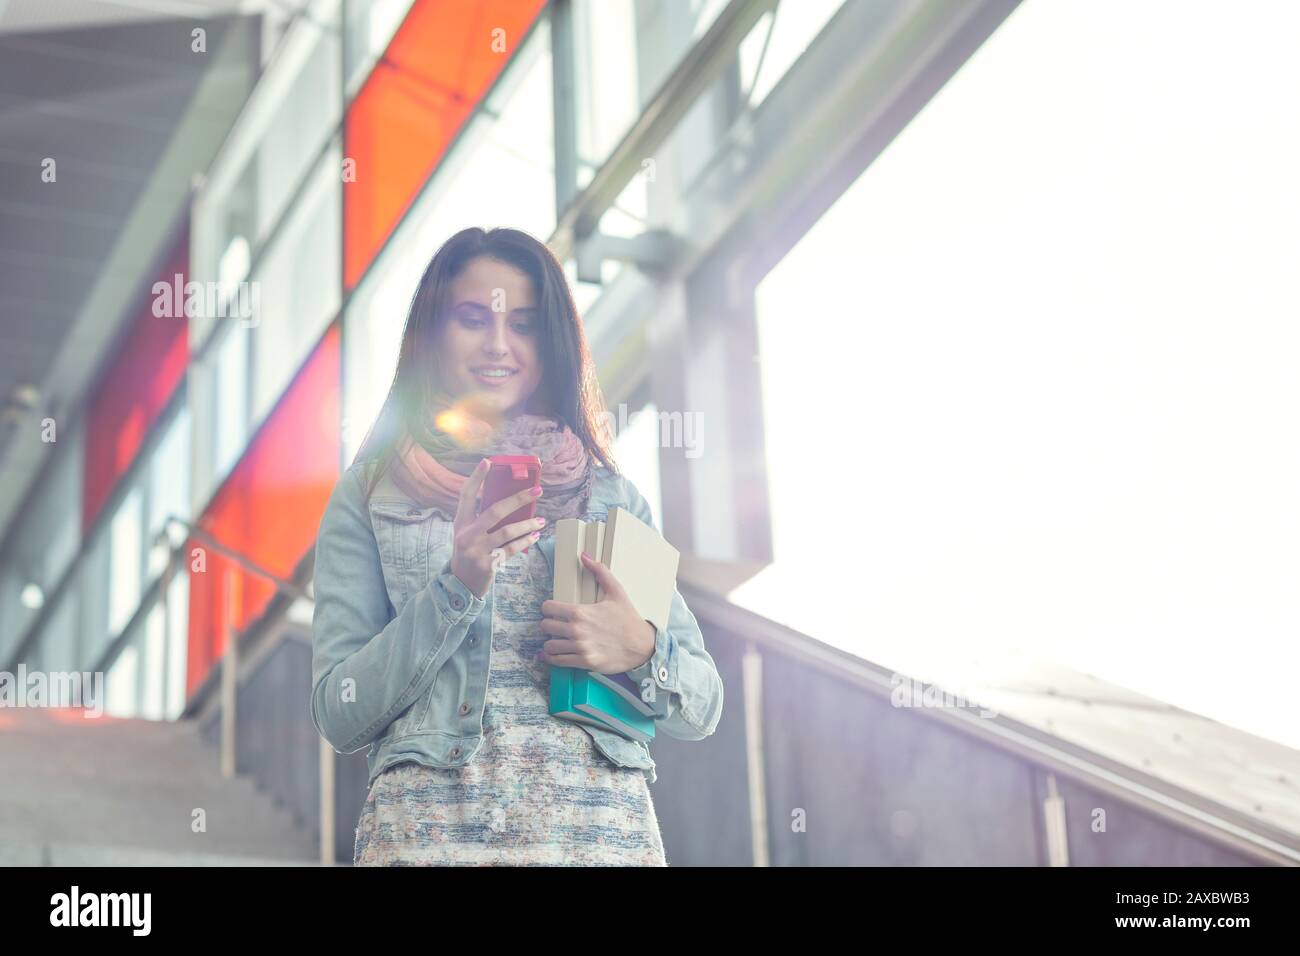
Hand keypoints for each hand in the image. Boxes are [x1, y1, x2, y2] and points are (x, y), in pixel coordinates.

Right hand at [450, 458, 544, 597]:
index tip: (487, 461)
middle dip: (518, 499)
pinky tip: (535, 536)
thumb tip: (511, 502)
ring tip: (541, 521)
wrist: (461, 584)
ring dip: (528, 525)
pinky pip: (511, 548)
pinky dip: (525, 541)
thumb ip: (481, 519)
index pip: (466, 495)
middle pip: (495, 511)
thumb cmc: (469, 553)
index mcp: (461, 523)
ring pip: (507, 531)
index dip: (476, 478)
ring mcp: (476, 550)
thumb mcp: (468, 533)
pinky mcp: (487, 564)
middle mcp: (466, 534)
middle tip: (537, 491)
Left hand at [539, 552, 655, 673]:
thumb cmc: (628, 619)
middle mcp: (577, 630)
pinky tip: (554, 655)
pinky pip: (558, 661)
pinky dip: (553, 659)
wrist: (642, 645)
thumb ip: (600, 572)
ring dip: (551, 642)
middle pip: (545, 626)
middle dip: (549, 625)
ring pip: (549, 645)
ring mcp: (580, 647)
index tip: (553, 611)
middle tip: (555, 625)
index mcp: (580, 612)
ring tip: (557, 640)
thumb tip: (584, 556)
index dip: (548, 608)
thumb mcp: (617, 592)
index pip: (548, 608)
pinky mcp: (584, 662)